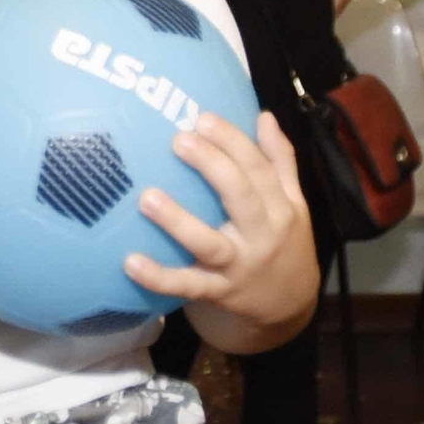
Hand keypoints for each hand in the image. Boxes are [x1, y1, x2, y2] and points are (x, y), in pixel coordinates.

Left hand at [126, 109, 317, 335]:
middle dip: (212, 166)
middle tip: (179, 140)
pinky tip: (130, 262)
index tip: (202, 118)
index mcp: (280, 207)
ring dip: (178, 221)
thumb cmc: (284, 243)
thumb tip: (264, 116)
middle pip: (241, 196)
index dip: (233, 141)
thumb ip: (280, 161)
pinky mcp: (217, 293)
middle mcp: (262, 235)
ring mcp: (238, 266)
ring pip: (209, 243)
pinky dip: (159, 277)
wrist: (290, 307)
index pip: (258, 168)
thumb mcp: (294, 203)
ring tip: (147, 197)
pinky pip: (187, 285)